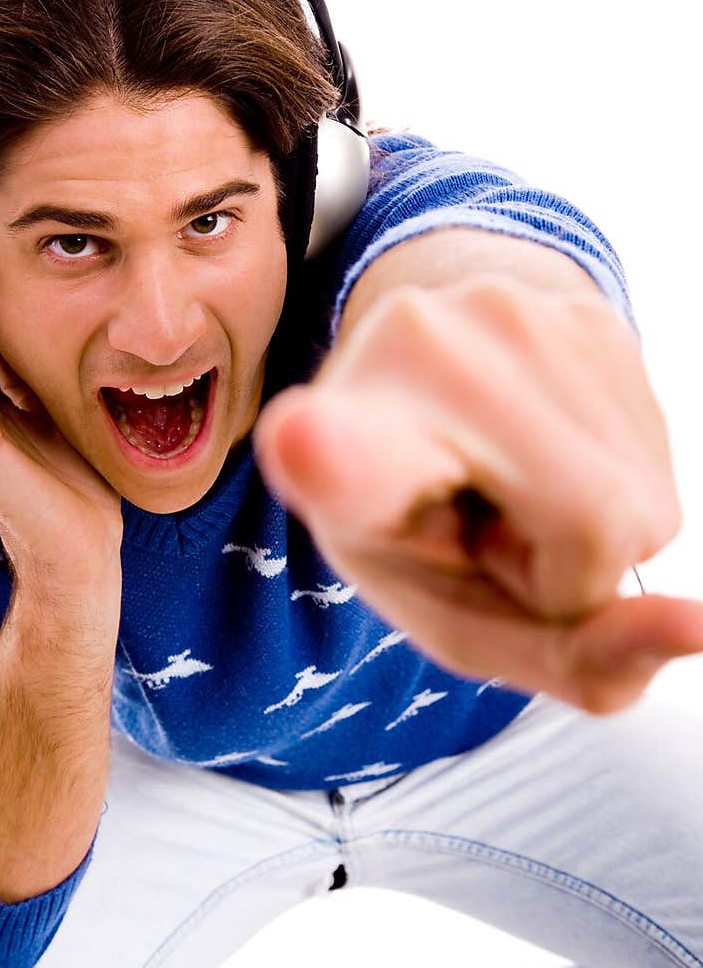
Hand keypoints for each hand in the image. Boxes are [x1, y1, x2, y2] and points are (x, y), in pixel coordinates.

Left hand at [253, 274, 702, 712]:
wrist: (438, 378)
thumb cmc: (431, 520)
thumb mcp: (457, 616)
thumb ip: (563, 658)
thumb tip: (696, 630)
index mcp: (337, 451)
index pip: (341, 456)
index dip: (328, 456)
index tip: (304, 440)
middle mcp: (417, 357)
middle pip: (593, 524)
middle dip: (567, 572)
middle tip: (492, 533)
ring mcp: (509, 312)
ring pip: (641, 499)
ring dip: (596, 530)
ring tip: (514, 489)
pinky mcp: (586, 308)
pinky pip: (660, 461)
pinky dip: (620, 488)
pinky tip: (549, 454)